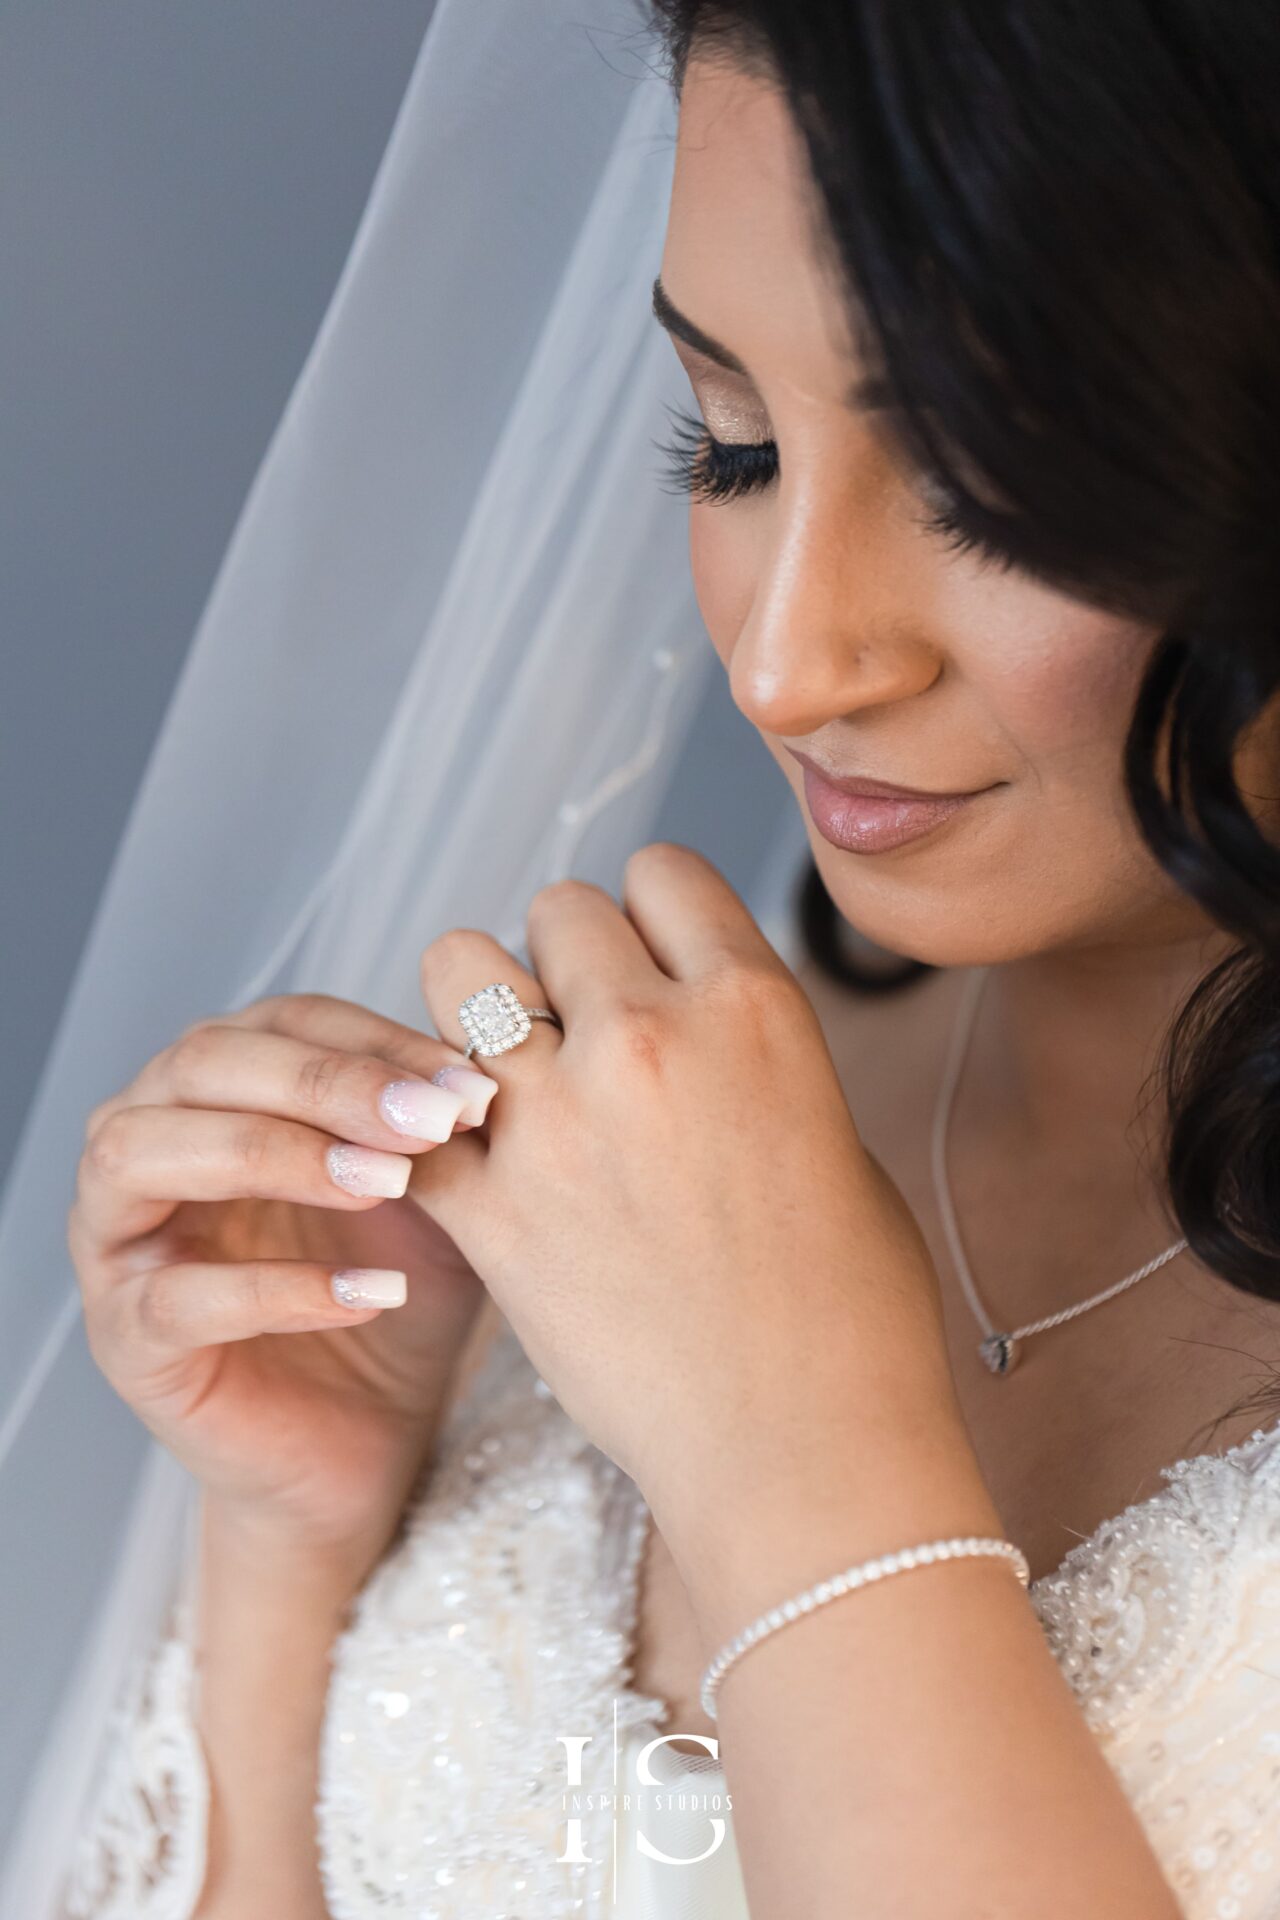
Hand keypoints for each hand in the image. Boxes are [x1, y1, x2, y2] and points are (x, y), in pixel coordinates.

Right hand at [70, 992, 500, 1572]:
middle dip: (324, 1084)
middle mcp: (145, 1139)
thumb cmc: (390, 1286)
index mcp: (218, 1085)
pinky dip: (276, 1289)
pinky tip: (372, 1294)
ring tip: (387, 1185)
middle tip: (429, 1123)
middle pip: (201, 1064)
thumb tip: (475, 1069)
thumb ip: (434, 1125)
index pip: (281, 1021)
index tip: (468, 1082)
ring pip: (143, 1154)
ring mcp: (117, 1240)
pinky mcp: (125, 1340)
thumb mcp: (431, 1191)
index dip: (374, 1041)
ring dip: (272, 1154)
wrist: (366, 1438)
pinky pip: (176, 1298)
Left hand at [406, 843, 961, 1523]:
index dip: (651, 917)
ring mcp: (558, 1123)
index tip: (648, 969)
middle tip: (578, 1036)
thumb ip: (752, 1055)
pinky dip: (426, 1133)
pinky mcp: (490, 1212)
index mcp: (755, 1009)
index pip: (661, 873)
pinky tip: (463, 1168)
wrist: (802, 1450)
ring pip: (458, 969)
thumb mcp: (833, 1136)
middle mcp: (651, 1039)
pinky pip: (409, 1115)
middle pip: (554, 909)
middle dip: (562, 963)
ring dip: (477, 1013)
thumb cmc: (848, 1307)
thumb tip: (699, 1019)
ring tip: (508, 1080)